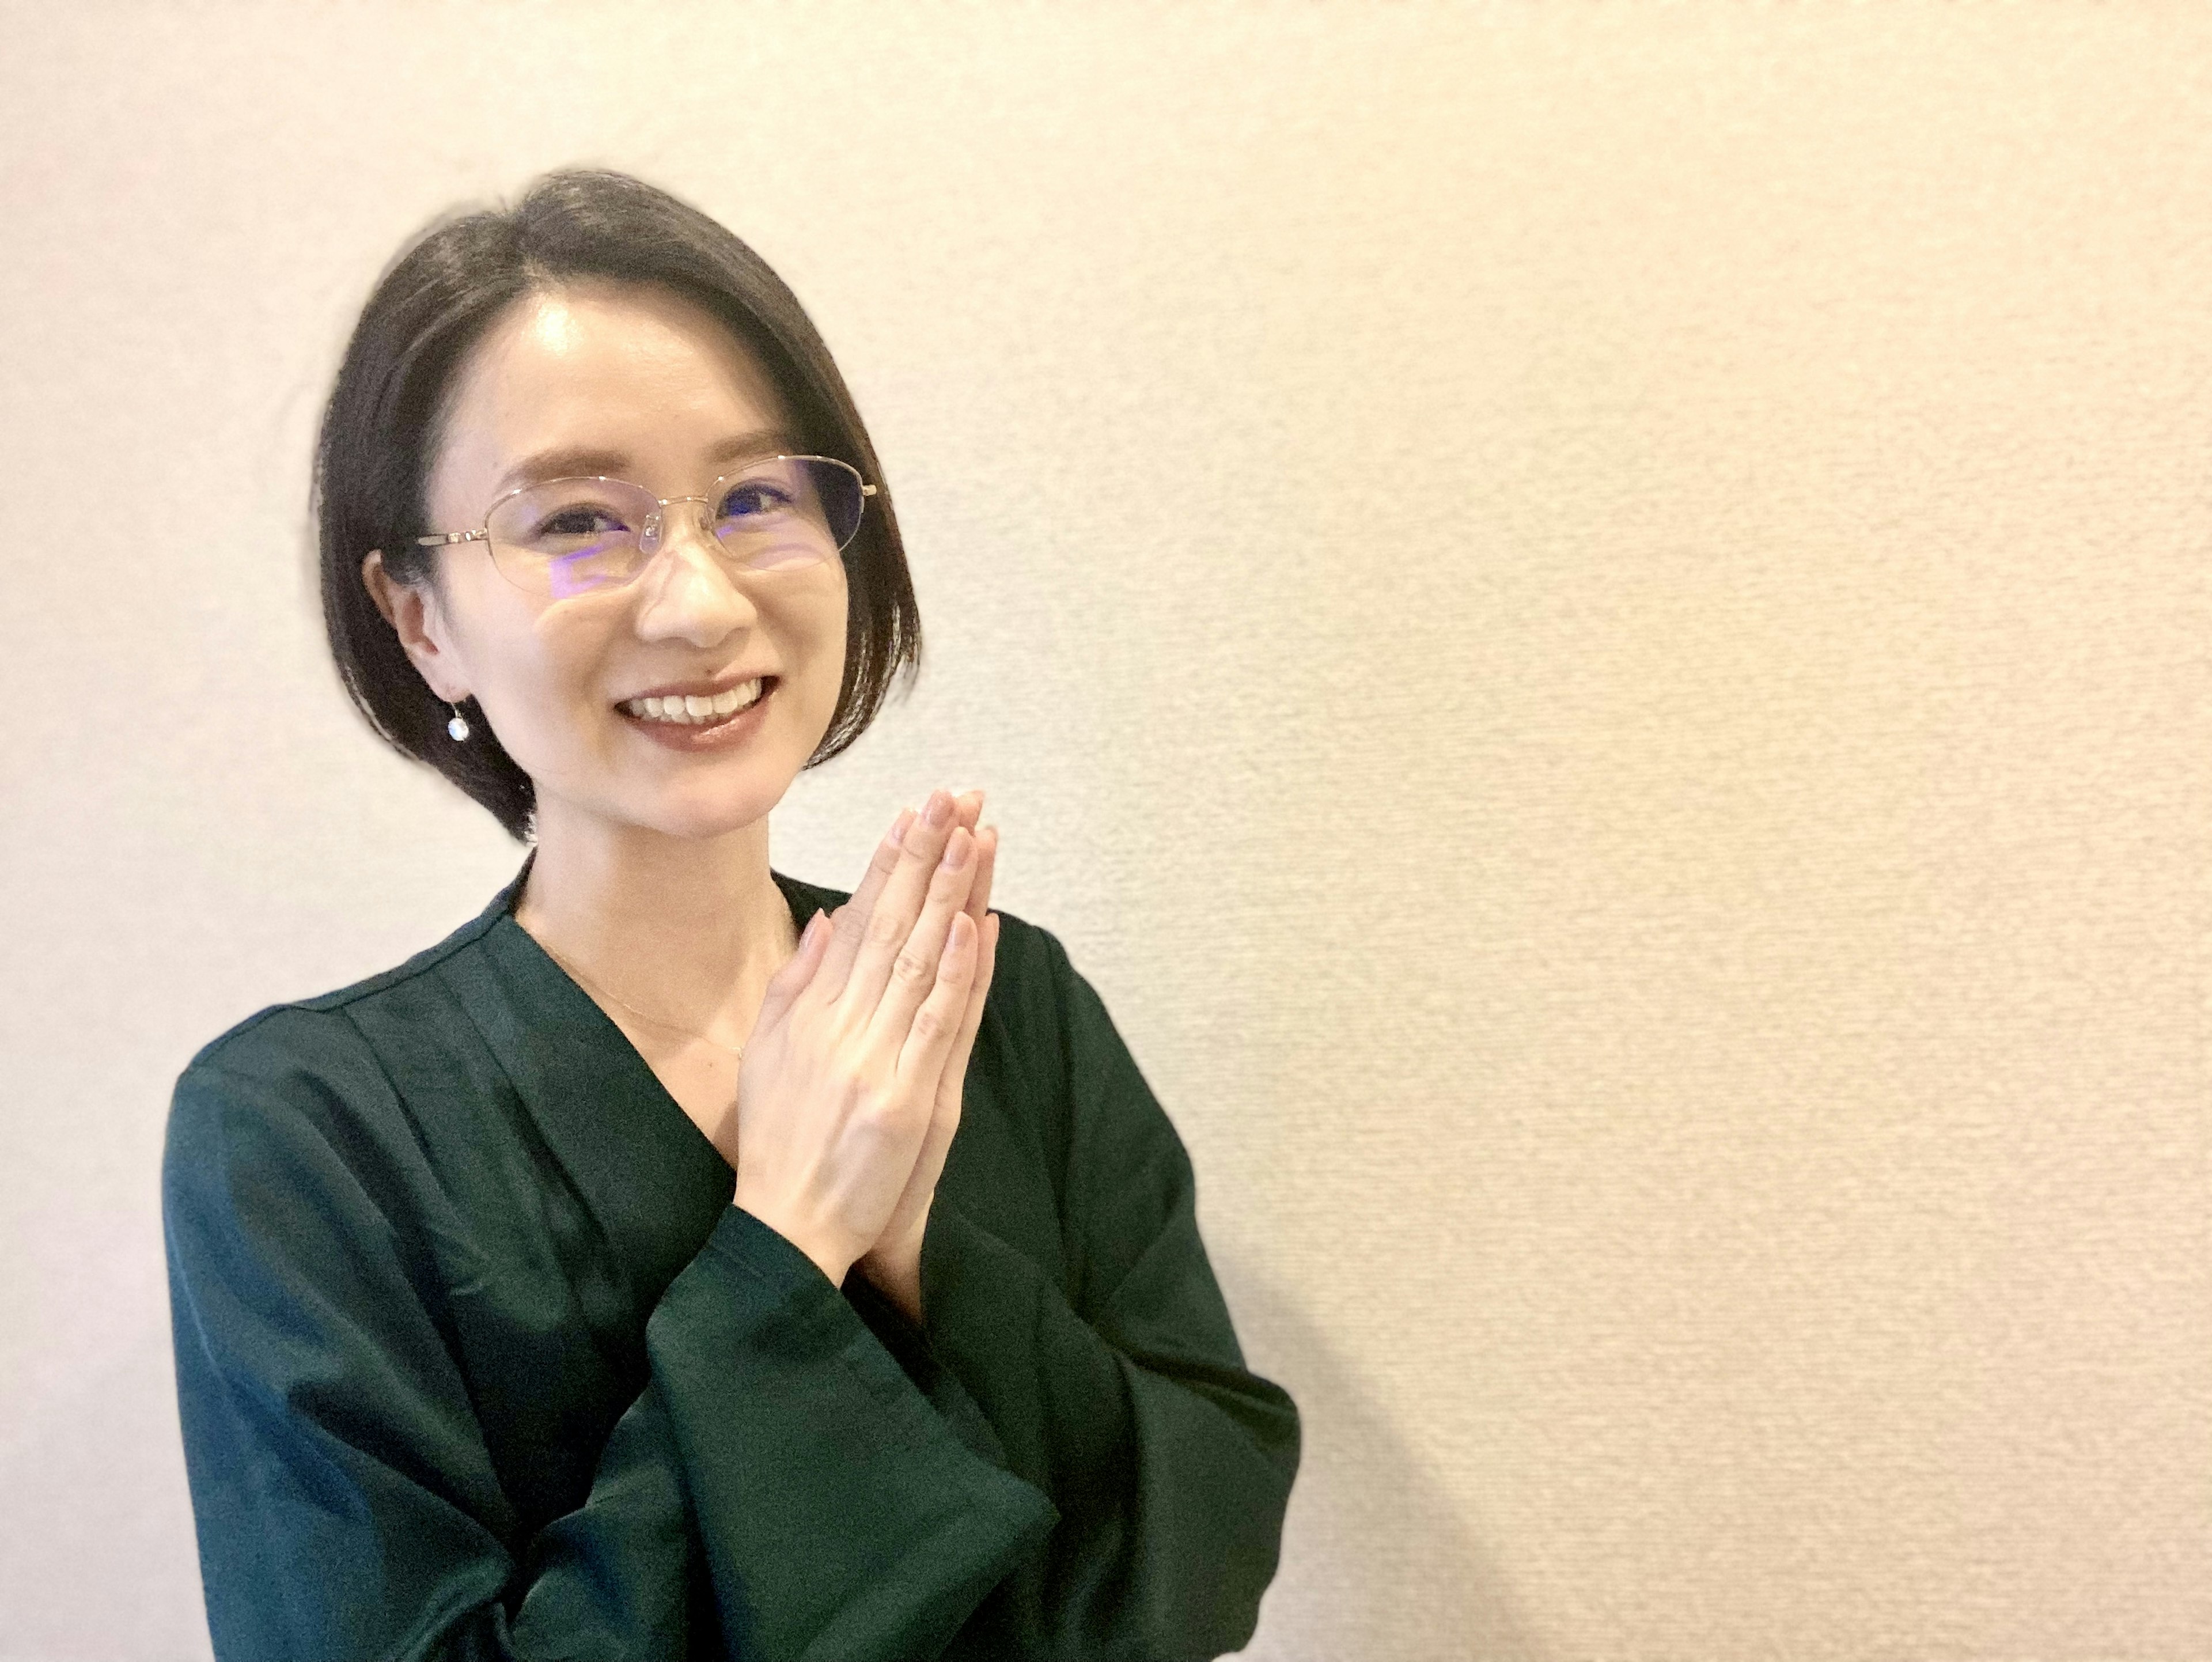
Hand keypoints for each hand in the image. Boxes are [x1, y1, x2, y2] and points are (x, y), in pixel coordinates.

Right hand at [728, 789, 984, 1286]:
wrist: (785, 1229)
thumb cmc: (778, 1144)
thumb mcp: (768, 1056)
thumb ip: (796, 984)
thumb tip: (827, 918)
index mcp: (811, 1012)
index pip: (860, 920)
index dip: (888, 863)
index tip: (913, 812)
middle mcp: (841, 1027)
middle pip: (894, 926)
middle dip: (926, 856)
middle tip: (956, 796)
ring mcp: (876, 1062)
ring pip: (920, 963)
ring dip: (950, 895)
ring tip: (973, 837)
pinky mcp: (906, 1102)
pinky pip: (936, 1026)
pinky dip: (955, 974)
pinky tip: (972, 926)